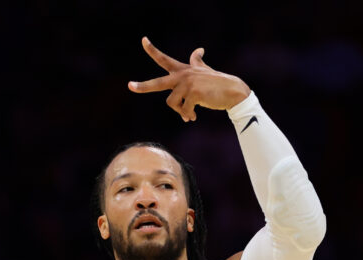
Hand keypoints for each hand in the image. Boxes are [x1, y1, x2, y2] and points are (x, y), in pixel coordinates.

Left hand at [128, 37, 249, 121]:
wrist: (232, 91)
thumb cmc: (218, 83)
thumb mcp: (204, 70)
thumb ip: (197, 61)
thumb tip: (199, 49)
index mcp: (183, 70)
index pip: (164, 59)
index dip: (152, 50)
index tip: (143, 40)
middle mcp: (183, 75)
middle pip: (158, 83)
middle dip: (142, 86)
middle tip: (129, 86)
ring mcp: (187, 84)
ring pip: (172, 104)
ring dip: (180, 111)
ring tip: (189, 113)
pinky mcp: (193, 94)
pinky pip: (183, 110)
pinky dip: (188, 115)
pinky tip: (194, 116)